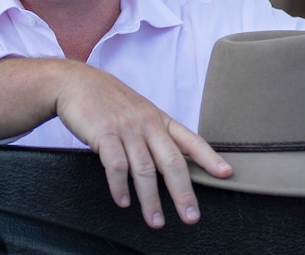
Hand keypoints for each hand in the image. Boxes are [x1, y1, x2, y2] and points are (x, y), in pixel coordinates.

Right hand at [54, 63, 232, 228]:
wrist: (78, 83)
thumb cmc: (111, 102)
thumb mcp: (141, 112)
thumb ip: (156, 135)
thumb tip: (173, 164)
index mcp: (160, 120)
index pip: (191, 140)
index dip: (209, 157)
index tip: (226, 173)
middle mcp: (148, 124)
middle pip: (172, 162)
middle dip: (183, 192)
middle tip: (191, 217)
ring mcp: (127, 129)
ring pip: (145, 170)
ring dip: (151, 200)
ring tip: (156, 221)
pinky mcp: (104, 134)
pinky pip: (116, 165)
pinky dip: (121, 187)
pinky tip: (124, 201)